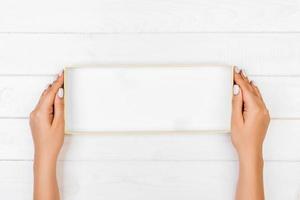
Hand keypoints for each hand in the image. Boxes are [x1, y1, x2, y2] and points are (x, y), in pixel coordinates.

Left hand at [30, 70, 63, 199]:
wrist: (44, 154)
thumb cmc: (52, 141)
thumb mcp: (59, 123)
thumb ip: (59, 107)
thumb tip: (59, 94)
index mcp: (41, 113)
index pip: (50, 94)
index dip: (57, 83)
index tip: (61, 75)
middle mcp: (35, 112)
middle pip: (45, 95)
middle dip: (54, 85)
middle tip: (60, 75)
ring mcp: (34, 116)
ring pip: (43, 100)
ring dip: (50, 92)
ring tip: (58, 83)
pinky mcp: (36, 119)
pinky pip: (42, 105)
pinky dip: (48, 99)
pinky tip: (52, 97)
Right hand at [231, 67, 269, 159]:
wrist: (251, 151)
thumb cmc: (242, 139)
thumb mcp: (235, 120)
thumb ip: (236, 103)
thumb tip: (236, 89)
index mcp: (255, 109)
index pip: (245, 89)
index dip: (239, 79)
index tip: (234, 71)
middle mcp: (262, 109)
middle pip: (251, 90)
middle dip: (244, 79)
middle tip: (238, 70)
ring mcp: (264, 112)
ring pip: (256, 94)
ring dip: (249, 85)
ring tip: (244, 75)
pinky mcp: (263, 115)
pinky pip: (259, 99)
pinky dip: (254, 92)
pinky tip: (252, 88)